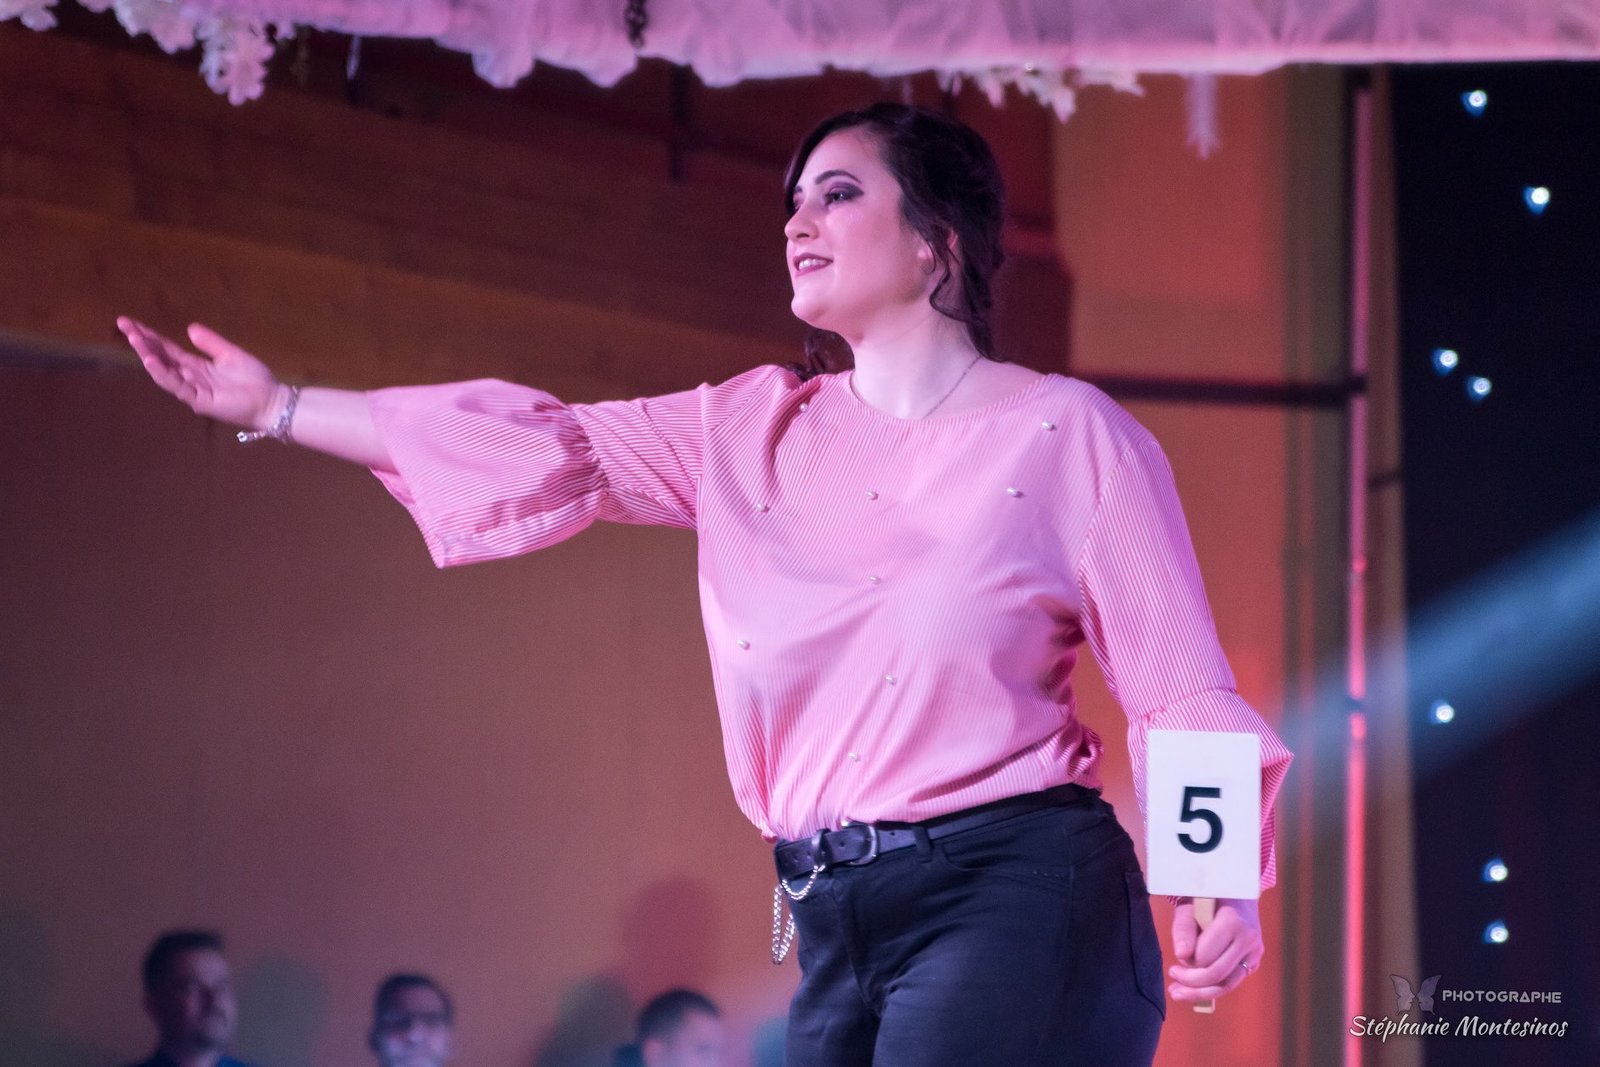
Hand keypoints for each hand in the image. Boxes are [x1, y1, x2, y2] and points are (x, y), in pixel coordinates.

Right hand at [118, 317, 285, 430]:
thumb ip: (211, 343)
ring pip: (164, 371)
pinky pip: (177, 387)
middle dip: (142, 342)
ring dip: (148, 355)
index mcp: (196, 366)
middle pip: (161, 357)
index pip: (167, 349)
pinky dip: (163, 374)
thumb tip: (189, 328)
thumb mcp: (231, 355)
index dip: (150, 336)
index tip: (130, 323)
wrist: (272, 402)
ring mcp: (193, 390)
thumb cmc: (255, 381)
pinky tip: (151, 361)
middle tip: (124, 325)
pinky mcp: (200, 401)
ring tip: (134, 339)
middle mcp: (190, 378)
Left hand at [1167, 897, 1262, 1001]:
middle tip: (1172, 975)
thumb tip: (1182, 955)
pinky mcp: (1254, 960)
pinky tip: (1194, 990)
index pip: (1205, 956)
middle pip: (1217, 974)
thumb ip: (1183, 928)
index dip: (1187, 960)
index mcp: (1233, 921)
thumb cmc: (1206, 896)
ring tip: (1177, 993)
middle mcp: (1248, 938)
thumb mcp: (1189, 904)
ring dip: (1200, 993)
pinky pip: (1233, 981)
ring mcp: (1255, 951)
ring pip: (1228, 984)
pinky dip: (1213, 989)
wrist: (1236, 891)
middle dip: (1191, 981)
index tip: (1177, 955)